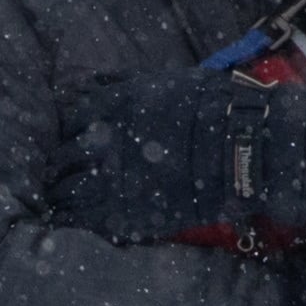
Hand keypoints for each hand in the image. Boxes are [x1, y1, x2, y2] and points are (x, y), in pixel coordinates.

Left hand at [50, 68, 305, 243]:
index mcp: (112, 106)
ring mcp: (108, 179)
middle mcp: (102, 141)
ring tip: (65, 202)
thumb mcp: (166, 83)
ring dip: (63, 194)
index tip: (79, 141)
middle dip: (64, 166)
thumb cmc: (214, 109)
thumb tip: (92, 84)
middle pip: (62, 157)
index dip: (74, 133)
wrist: (243, 148)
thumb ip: (124, 85)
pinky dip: (71, 220)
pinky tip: (72, 223)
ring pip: (63, 191)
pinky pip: (78, 220)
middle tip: (66, 175)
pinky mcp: (120, 214)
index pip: (72, 120)